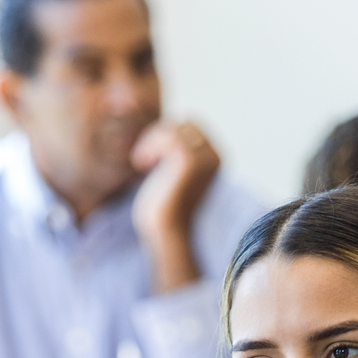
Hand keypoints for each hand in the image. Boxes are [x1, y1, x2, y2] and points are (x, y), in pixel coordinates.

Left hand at [130, 119, 220, 292]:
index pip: (192, 127)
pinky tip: (141, 164)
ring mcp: (204, 158)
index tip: (150, 158)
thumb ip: (175, 154)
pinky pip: (167, 136)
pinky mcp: (189, 161)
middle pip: (186, 123)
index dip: (168, 135)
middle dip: (160, 135)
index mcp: (215, 159)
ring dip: (152, 141)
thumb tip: (167, 128)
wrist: (166, 234)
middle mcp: (216, 156)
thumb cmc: (165, 210)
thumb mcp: (172, 176)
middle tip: (143, 159)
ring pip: (174, 128)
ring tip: (141, 162)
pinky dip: (149, 146)